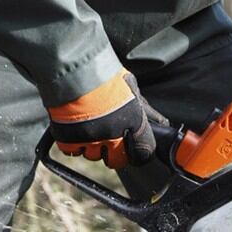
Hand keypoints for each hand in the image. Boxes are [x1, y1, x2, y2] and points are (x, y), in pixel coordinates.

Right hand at [47, 69, 167, 168]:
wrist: (75, 69)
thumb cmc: (106, 76)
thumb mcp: (132, 90)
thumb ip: (145, 110)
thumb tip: (162, 122)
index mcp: (135, 124)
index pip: (143, 154)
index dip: (138, 154)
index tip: (133, 150)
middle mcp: (115, 136)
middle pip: (116, 162)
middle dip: (113, 154)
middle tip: (107, 141)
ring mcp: (91, 139)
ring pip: (93, 155)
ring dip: (91, 146)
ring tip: (87, 128)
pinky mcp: (69, 139)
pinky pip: (72, 151)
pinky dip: (72, 144)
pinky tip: (73, 130)